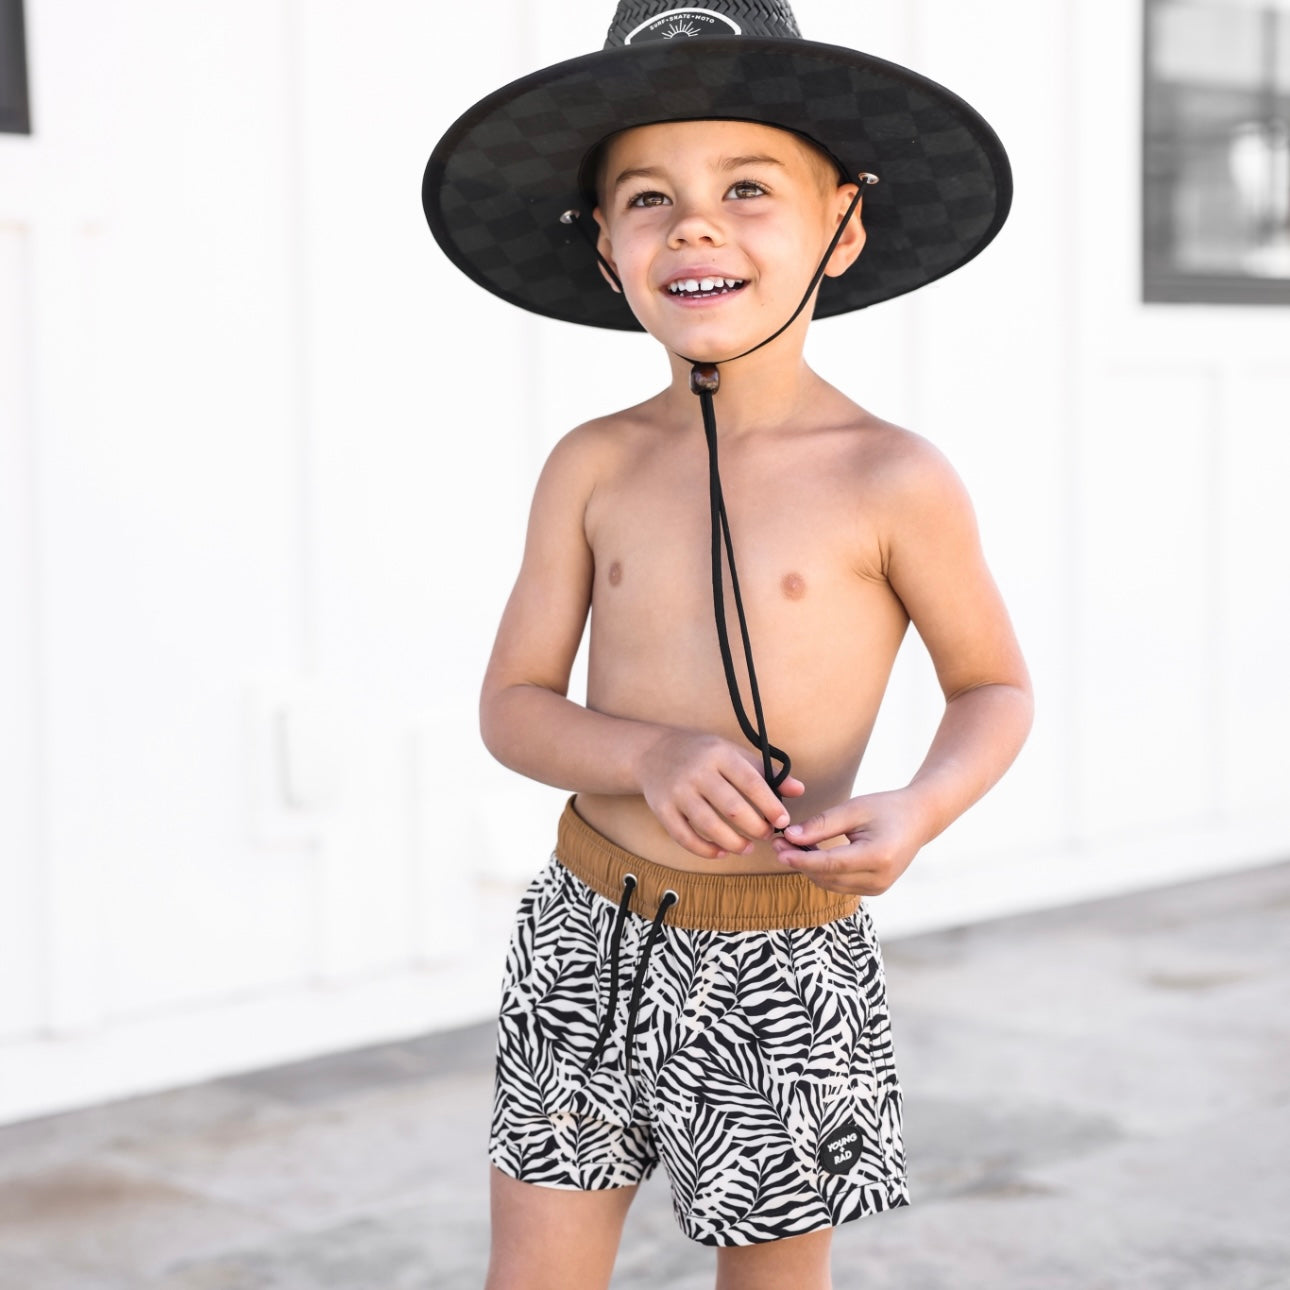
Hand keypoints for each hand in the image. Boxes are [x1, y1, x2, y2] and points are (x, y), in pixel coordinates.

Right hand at [635, 729, 804, 859]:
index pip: (750, 782)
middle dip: (755, 827)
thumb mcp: (733, 753)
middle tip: (767, 835)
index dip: (770, 805)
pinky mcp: (662, 809)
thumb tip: (799, 790)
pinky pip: (685, 837)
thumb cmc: (703, 754)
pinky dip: (705, 849)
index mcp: (720, 754)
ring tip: (748, 848)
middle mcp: (697, 772)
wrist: (653, 752)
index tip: (784, 821)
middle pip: (732, 808)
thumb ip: (765, 772)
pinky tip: (721, 852)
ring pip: (709, 826)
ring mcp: (678, 791)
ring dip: (734, 843)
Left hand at [769, 789, 926, 894]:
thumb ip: (822, 824)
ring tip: (789, 847)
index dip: (801, 859)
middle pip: (828, 876)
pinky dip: (822, 872)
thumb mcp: (854, 809)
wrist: (919, 819)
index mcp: (878, 856)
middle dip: (800, 862)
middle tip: (778, 843)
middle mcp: (879, 878)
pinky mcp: (875, 890)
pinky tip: (810, 855)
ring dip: (808, 868)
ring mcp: (878, 888)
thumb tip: (790, 836)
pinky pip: (839, 885)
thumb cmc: (887, 808)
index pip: (831, 864)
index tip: (779, 849)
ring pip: (831, 884)